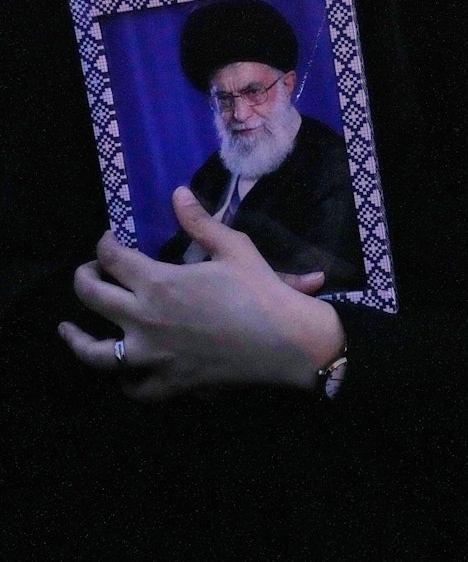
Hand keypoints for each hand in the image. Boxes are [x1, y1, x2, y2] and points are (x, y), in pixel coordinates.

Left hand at [58, 187, 344, 399]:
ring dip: (77, 338)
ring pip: (96, 353)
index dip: (104, 243)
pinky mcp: (168, 384)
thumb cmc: (259, 290)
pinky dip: (124, 378)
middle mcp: (143, 320)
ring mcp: (152, 358)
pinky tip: (123, 371)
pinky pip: (133, 387)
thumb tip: (177, 192)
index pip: (111, 258)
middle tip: (88, 272)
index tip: (109, 239)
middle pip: (91, 297)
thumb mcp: (232, 247)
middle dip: (83, 278)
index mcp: (157, 283)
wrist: (286, 342)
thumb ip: (199, 221)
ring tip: (68, 329)